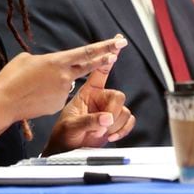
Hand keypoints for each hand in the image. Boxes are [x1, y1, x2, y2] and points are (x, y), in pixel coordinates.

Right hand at [0, 36, 128, 123]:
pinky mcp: (58, 106)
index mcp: (57, 61)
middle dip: (105, 56)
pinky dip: (49, 95)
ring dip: (55, 82)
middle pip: (90, 65)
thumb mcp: (26, 59)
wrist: (3, 104)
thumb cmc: (11, 78)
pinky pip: (58, 96)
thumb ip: (44, 61)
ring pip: (66, 83)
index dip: (104, 47)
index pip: (86, 52)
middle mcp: (65, 76)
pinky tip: (34, 97)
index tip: (118, 42)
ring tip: (32, 86)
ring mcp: (63, 92)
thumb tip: (51, 66)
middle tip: (119, 49)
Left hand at [41, 35, 135, 155]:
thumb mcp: (72, 126)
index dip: (108, 57)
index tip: (117, 43)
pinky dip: (122, 130)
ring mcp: (109, 110)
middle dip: (112, 112)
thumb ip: (89, 121)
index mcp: (88, 92)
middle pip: (118, 96)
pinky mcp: (116, 122)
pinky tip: (110, 136)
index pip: (100, 71)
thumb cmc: (65, 133)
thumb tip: (107, 118)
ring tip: (98, 132)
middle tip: (102, 124)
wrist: (67, 149)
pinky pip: (129, 121)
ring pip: (125, 111)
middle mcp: (101, 98)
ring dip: (114, 125)